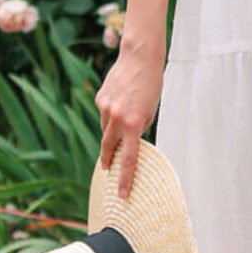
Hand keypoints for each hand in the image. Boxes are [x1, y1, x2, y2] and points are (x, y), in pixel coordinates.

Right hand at [94, 41, 165, 198]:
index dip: (125, 179)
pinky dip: (111, 113)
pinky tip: (121, 101)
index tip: (122, 194)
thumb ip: (137, 128)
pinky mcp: (100, 98)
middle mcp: (116, 118)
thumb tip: (128, 141)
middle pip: (108, 148)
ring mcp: (105, 108)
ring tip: (125, 117)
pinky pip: (105, 113)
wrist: (140, 57)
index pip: (129, 159)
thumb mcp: (150, 111)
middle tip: (107, 169)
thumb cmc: (151, 85)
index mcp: (133, 124)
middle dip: (108, 160)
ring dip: (113, 131)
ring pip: (106, 128)